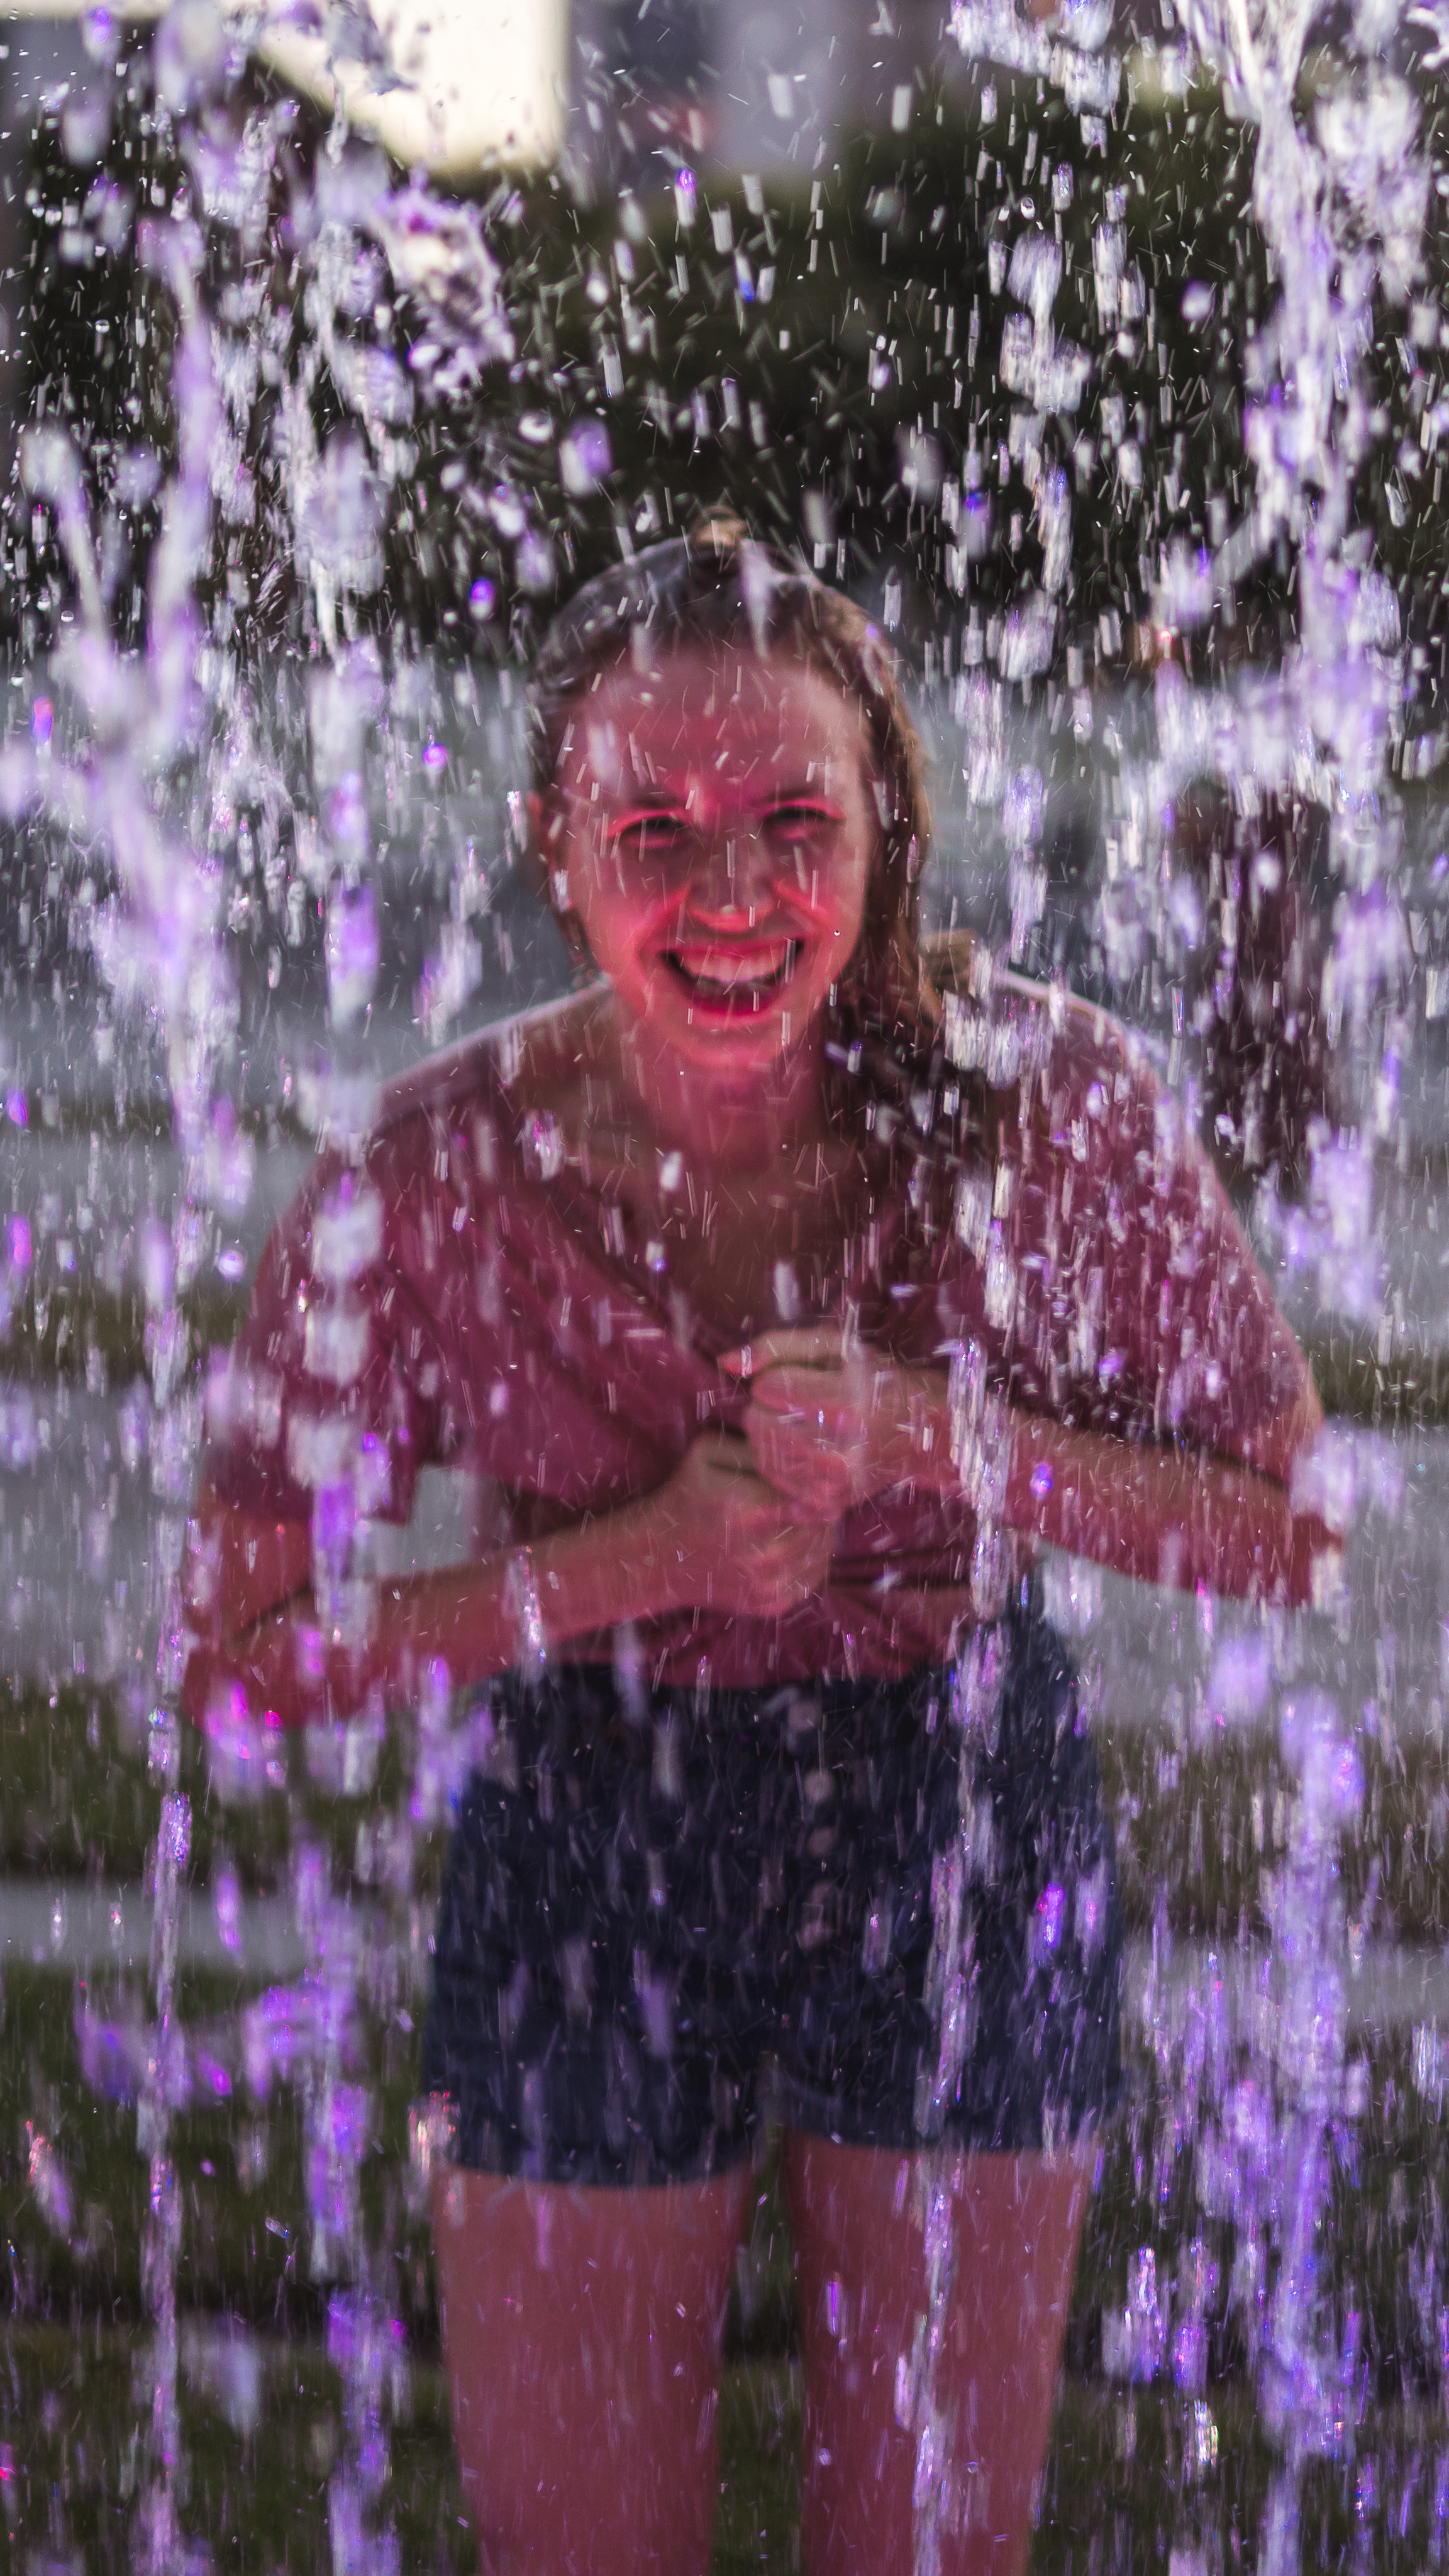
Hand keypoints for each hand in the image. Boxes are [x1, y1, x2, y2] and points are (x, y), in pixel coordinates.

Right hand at [632, 1427, 837, 1618]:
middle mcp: (761, 1552)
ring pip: (823, 1552)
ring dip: (822, 1532)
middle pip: (823, 1524)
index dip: (819, 1482)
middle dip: (823, 1507)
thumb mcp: (706, 1454)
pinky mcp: (770, 1604)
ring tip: (803, 1518)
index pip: (814, 1494)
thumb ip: (756, 1447)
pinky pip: (813, 1578)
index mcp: (748, 1509)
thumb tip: (801, 1450)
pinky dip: (813, 1560)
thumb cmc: (685, 1497)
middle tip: (811, 1495)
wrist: (656, 1557)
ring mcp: (767, 1584)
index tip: (813, 1475)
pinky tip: (797, 1544)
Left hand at [720, 1324, 947, 1513]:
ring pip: (762, 1454)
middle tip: (794, 1404)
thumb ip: (777, 1346)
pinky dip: (779, 1465)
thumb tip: (725, 1362)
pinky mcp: (833, 1504)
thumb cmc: (874, 1379)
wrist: (924, 1433)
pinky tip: (801, 1451)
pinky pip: (775, 1482)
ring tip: (798, 1425)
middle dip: (766, 1408)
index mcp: (848, 1402)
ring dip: (769, 1436)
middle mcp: (844, 1448)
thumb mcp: (834, 1348)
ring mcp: (838, 1483)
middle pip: (759, 1423)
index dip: (773, 1378)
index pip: (767, 1387)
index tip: (797, 1379)